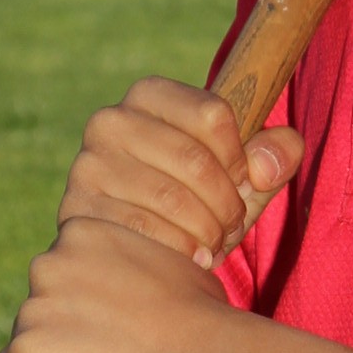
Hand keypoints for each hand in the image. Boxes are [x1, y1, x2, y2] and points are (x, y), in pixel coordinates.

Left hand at [0, 213, 248, 352]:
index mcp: (81, 233)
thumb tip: (149, 286)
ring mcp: (33, 309)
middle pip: (41, 307)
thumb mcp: (173, 265)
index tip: (109, 330)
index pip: (63, 275)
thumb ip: (144, 265)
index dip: (84, 307)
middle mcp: (48, 263)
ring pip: (28, 343)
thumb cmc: (207, 319)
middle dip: (64, 332)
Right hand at [57, 77, 302, 270]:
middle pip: (195, 160)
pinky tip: (191, 257)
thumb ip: (275, 155)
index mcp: (149, 95)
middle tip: (232, 226)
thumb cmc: (202, 201)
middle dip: (228, 203)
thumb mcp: (245, 176)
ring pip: (172, 199)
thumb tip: (266, 164)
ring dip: (207, 230)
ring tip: (213, 242)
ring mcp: (88, 165)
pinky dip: (180, 250)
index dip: (240, 158)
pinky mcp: (78, 209)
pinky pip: (145, 231)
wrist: (142, 247)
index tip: (241, 182)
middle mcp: (110, 121)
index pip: (213, 115)